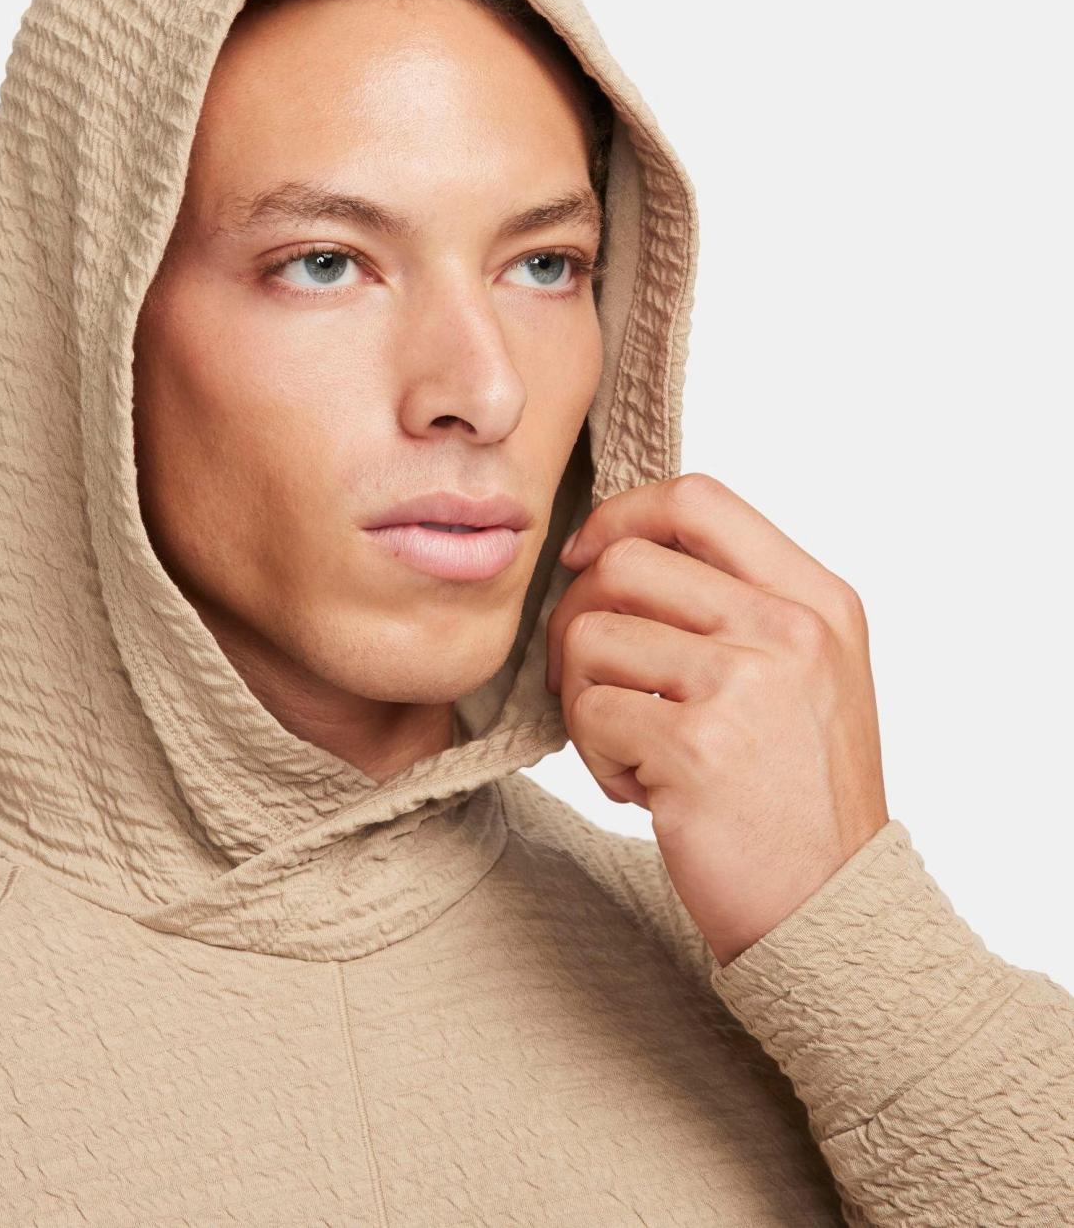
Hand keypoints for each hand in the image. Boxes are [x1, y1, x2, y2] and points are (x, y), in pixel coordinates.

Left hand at [546, 472, 889, 968]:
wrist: (831, 909)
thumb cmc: (796, 793)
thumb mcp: (804, 675)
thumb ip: (733, 604)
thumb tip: (610, 550)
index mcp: (816, 600)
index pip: (697, 499)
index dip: (621, 516)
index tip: (585, 558)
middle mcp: (789, 629)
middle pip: (624, 563)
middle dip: (576, 616)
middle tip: (587, 678)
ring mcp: (745, 684)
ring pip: (590, 637)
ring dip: (585, 699)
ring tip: (633, 749)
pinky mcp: (696, 746)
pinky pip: (589, 713)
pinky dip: (596, 757)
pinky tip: (642, 790)